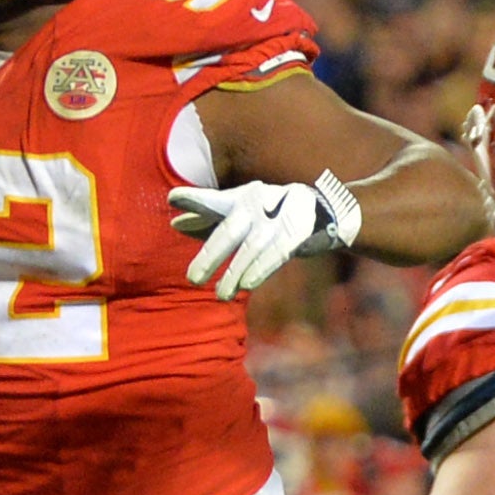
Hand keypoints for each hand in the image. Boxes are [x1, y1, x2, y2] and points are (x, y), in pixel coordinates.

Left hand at [171, 172, 361, 297]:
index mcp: (239, 198)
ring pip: (252, 246)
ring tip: (221, 295)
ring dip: (237, 271)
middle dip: (211, 255)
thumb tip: (175, 224)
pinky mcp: (299, 230)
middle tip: (193, 280)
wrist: (322, 215)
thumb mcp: (238, 216)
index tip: (172, 199)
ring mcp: (278, 216)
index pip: (213, 201)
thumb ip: (207, 220)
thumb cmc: (268, 218)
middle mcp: (256, 203)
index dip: (194, 200)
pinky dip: (262, 268)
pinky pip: (278, 252)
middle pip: (230, 230)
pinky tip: (248, 284)